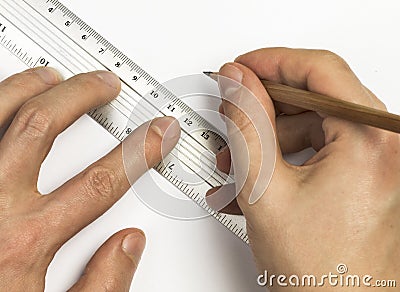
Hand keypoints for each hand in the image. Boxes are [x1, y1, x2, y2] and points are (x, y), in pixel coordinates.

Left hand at [0, 68, 179, 290]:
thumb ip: (102, 286)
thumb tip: (128, 245)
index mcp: (25, 244)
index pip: (104, 179)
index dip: (140, 149)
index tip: (157, 132)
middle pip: (44, 127)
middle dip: (82, 95)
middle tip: (104, 85)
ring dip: (27, 88)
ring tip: (50, 77)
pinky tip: (0, 101)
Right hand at [215, 48, 398, 289]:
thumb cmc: (320, 274)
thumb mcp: (265, 189)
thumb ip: (246, 124)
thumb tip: (237, 82)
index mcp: (373, 143)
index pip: (320, 71)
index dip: (272, 62)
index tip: (242, 67)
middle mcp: (387, 147)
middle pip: (316, 97)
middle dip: (265, 106)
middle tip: (233, 113)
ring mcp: (380, 162)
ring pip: (315, 124)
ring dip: (270, 137)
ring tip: (237, 162)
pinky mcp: (367, 175)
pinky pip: (322, 147)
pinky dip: (287, 155)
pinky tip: (259, 174)